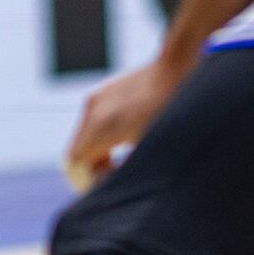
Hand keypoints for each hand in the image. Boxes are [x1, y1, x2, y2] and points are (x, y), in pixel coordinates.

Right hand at [66, 51, 193, 187]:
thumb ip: (127, 170)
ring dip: (96, 154)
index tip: (110, 185)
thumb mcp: (152, 146)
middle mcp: (93, 110)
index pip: (75, 163)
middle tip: (116, 176)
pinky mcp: (104, 92)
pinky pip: (91, 123)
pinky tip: (125, 140)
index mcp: (102, 126)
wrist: (178, 68)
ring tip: (122, 159)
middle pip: (75, 152)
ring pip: (82, 138)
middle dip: (91, 169)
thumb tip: (113, 186)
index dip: (88, 181)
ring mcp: (97, 98)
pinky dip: (100, 138)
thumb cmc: (171, 111)